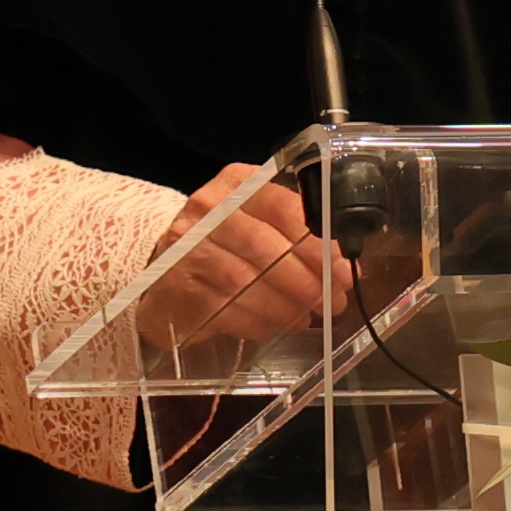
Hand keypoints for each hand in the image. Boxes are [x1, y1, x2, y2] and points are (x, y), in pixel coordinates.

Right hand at [146, 163, 337, 338]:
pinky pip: (225, 308)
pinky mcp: (177, 286)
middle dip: (306, 280)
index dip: (320, 243)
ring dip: (284, 305)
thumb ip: (298, 235)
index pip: (285, 207)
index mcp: (237, 184)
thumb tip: (347, 267)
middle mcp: (207, 211)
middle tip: (331, 302)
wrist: (164, 263)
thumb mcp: (258, 221)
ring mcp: (187, 248)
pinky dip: (256, 321)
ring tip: (306, 318)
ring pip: (245, 281)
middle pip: (264, 246)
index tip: (345, 269)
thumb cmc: (224, 243)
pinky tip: (273, 326)